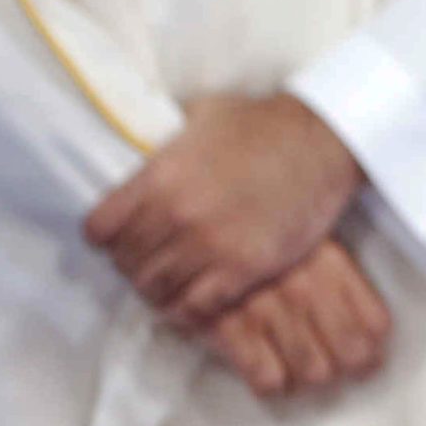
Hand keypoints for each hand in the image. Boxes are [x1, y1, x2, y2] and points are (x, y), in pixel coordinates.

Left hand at [85, 93, 365, 331]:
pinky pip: (194, 308)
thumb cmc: (267, 124)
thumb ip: (167, 141)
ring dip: (161, 288)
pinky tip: (198, 297)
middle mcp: (177, 214)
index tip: (124, 235)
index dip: (109, 236)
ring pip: (154, 290)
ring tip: (176, 280)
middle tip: (156, 259)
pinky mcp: (243, 268)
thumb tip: (144, 147)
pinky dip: (190, 309)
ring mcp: (210, 244)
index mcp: (160, 176)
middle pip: (126, 264)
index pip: (99, 231)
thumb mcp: (203, 115)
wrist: (326, 139)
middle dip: (137, 263)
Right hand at [198, 239, 392, 400]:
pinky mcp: (229, 327)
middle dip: (347, 368)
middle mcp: (304, 288)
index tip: (371, 357)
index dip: (375, 348)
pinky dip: (272, 382)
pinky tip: (272, 371)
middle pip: (349, 354)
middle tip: (339, 369)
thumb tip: (374, 322)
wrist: (197, 229)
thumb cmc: (258, 239)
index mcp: (330, 263)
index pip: (374, 322)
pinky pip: (266, 378)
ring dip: (311, 377)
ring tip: (306, 370)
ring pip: (313, 372)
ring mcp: (268, 308)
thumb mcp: (308, 237)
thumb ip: (341, 274)